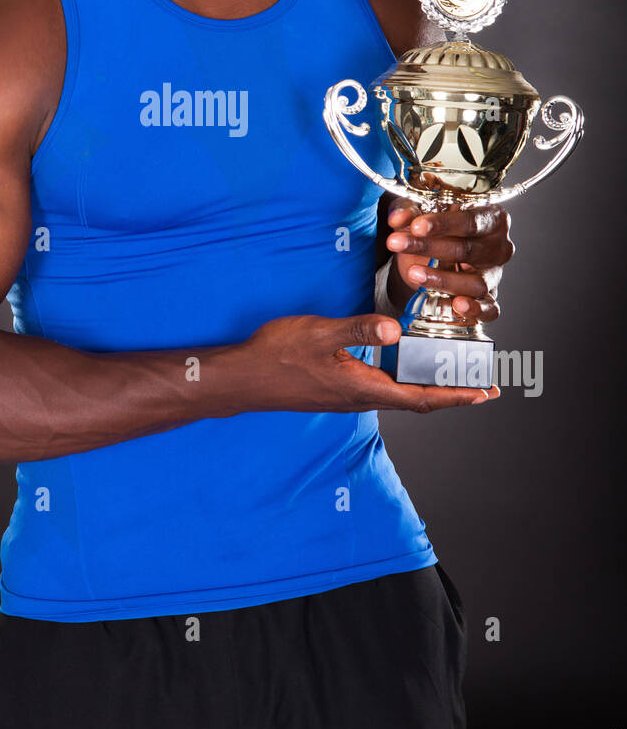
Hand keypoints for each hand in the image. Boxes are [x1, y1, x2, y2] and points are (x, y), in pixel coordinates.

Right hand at [244, 312, 498, 411]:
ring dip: (428, 386)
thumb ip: (358, 330)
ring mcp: (349, 395)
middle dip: (451, 393)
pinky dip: (403, 378)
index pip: (421, 398)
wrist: (243, 379)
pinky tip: (403, 363)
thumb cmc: (277, 356)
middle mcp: (361, 397)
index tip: (485, 393)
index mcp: (363, 387)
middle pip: (417, 399)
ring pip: (399, 393)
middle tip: (481, 384)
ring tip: (451, 372)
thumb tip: (395, 329)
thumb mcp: (319, 334)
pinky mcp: (338, 389)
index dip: (457, 396)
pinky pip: (382, 387)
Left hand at [384, 197, 514, 324]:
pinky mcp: (490, 299)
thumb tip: (397, 218)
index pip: (469, 220)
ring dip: (443, 280)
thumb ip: (409, 212)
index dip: (443, 224)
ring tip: (414, 273)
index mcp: (491, 217)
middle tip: (397, 244)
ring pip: (475, 282)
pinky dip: (476, 309)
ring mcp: (495, 275)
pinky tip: (457, 306)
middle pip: (467, 250)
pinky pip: (490, 309)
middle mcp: (498, 246)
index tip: (416, 226)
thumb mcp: (420, 214)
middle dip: (430, 248)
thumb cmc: (437, 229)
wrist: (437, 257)